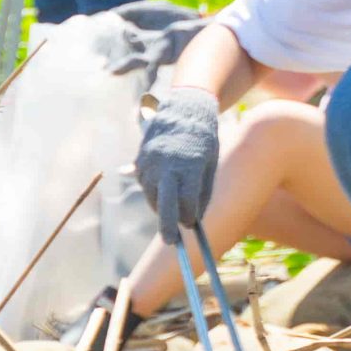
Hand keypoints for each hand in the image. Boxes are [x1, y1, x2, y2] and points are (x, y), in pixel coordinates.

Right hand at [137, 87, 220, 242]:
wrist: (184, 109)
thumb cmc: (203, 140)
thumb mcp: (209, 164)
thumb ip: (201, 192)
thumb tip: (194, 221)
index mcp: (189, 165)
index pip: (186, 200)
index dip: (188, 216)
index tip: (190, 226)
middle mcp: (167, 164)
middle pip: (164, 203)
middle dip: (166, 225)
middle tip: (171, 242)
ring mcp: (151, 162)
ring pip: (153, 195)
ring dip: (162, 205)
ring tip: (172, 202)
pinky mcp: (140, 160)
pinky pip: (145, 184)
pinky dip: (154, 191)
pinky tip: (163, 186)